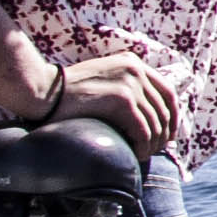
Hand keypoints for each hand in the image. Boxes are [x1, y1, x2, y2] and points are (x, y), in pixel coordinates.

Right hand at [27, 46, 181, 157]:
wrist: (42, 91)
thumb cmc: (67, 93)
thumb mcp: (103, 81)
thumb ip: (126, 89)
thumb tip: (151, 117)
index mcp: (133, 62)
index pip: (167, 91)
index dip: (173, 116)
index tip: (169, 134)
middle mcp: (136, 69)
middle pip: (164, 107)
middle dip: (164, 133)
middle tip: (156, 150)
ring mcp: (130, 82)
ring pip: (155, 121)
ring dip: (152, 143)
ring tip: (142, 155)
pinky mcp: (122, 99)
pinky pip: (142, 129)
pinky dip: (142, 145)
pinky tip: (135, 154)